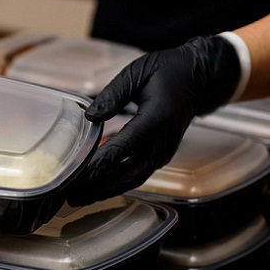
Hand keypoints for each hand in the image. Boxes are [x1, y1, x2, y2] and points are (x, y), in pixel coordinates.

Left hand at [65, 35, 241, 205]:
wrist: (197, 82)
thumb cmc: (168, 72)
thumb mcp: (138, 72)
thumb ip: (113, 94)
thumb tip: (90, 116)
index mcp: (156, 119)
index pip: (123, 148)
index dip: (100, 164)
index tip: (77, 174)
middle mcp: (162, 142)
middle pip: (129, 175)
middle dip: (99, 188)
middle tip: (72, 196)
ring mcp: (163, 152)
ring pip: (133, 180)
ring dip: (106, 191)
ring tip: (79, 197)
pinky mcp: (160, 157)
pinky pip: (137, 175)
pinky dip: (116, 183)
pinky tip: (96, 187)